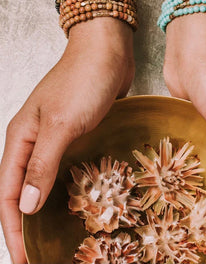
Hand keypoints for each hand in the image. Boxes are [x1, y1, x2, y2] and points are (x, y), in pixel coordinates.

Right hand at [0, 18, 133, 263]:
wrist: (107, 51)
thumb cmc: (83, 80)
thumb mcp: (60, 124)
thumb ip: (42, 164)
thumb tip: (25, 205)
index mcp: (20, 137)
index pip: (8, 192)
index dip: (13, 228)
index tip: (25, 258)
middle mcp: (35, 140)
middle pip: (23, 189)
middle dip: (28, 223)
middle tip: (41, 253)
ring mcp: (57, 136)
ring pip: (46, 180)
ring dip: (49, 208)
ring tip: (59, 236)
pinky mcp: (78, 132)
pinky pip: (69, 167)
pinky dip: (70, 188)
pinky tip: (81, 202)